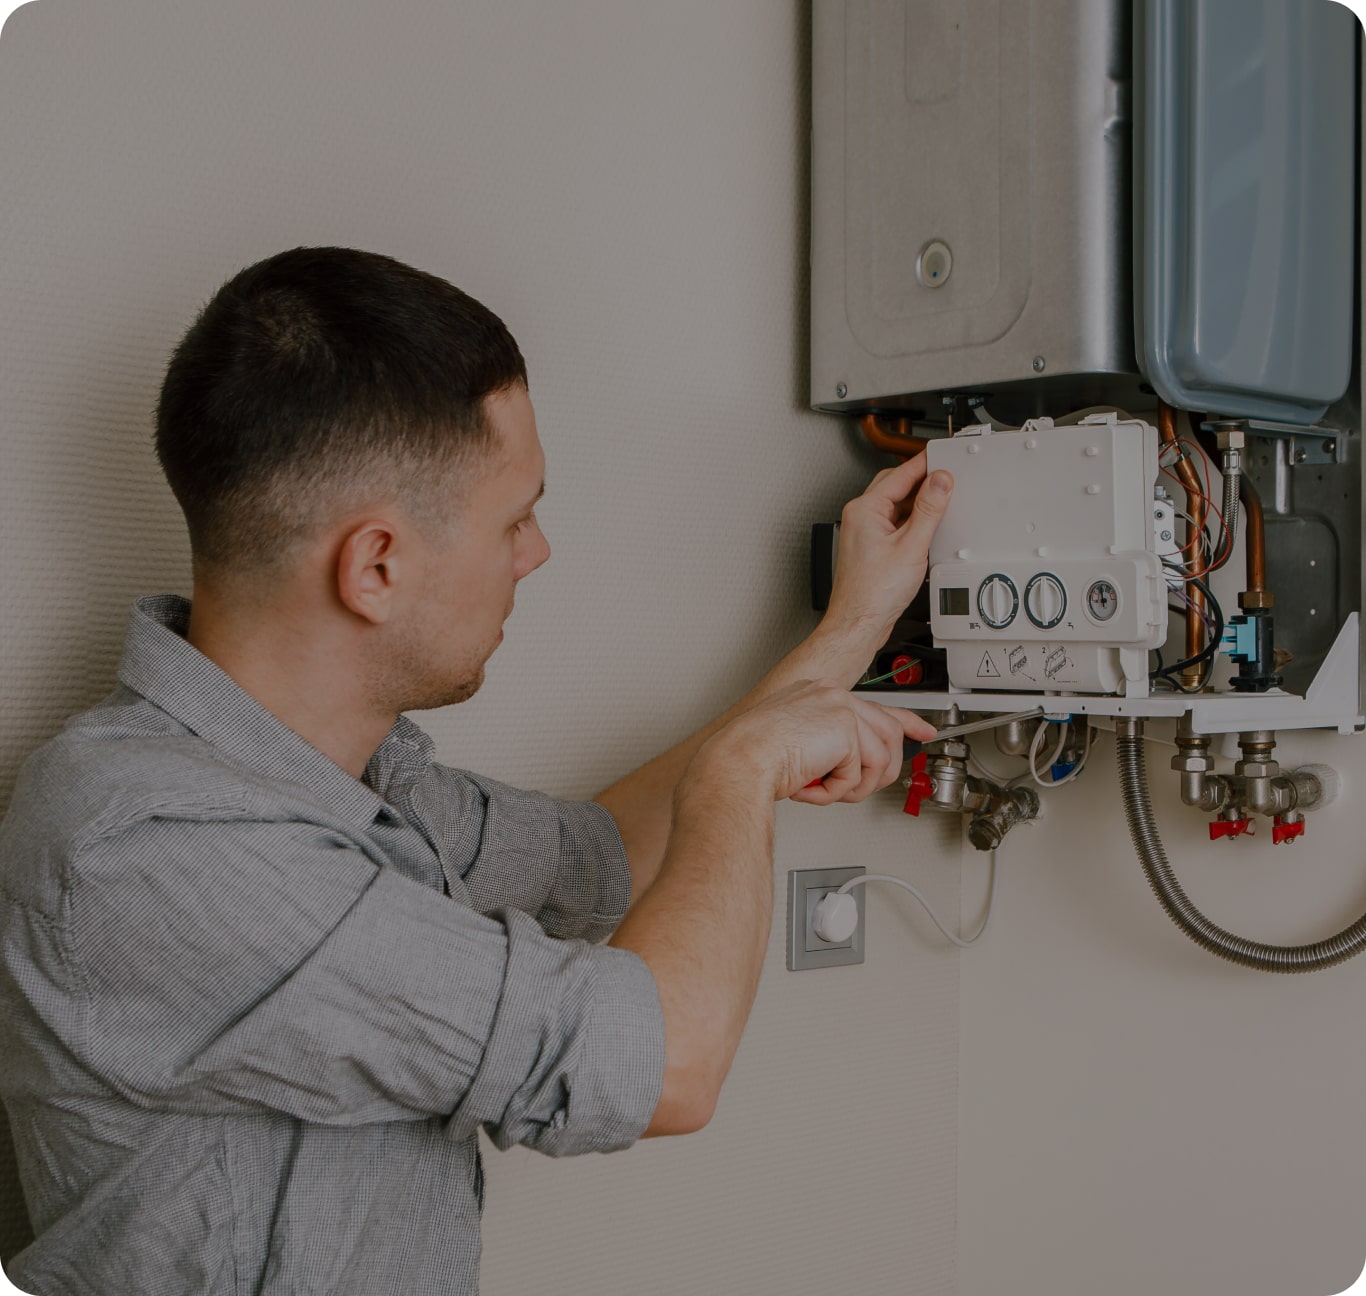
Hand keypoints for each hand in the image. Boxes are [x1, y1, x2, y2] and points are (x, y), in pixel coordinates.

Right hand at [695, 679, 936, 805]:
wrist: (737, 764)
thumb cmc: (751, 760)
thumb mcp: (799, 749)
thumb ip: (831, 748)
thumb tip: (857, 765)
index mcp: (817, 694)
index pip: (874, 706)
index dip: (905, 721)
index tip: (922, 730)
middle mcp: (830, 694)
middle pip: (889, 733)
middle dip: (878, 772)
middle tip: (851, 790)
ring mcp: (839, 707)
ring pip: (880, 757)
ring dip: (853, 785)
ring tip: (824, 789)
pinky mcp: (846, 728)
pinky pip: (860, 774)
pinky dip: (837, 791)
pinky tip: (813, 787)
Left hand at [824, 454, 952, 644]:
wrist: (859, 622)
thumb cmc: (874, 593)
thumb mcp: (912, 546)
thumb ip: (929, 510)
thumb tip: (940, 482)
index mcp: (865, 509)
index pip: (901, 474)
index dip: (926, 463)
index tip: (944, 456)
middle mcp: (859, 517)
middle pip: (896, 485)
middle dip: (921, 480)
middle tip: (946, 478)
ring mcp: (863, 531)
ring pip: (895, 504)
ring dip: (917, 502)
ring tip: (940, 505)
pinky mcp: (870, 546)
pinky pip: (893, 522)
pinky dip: (911, 520)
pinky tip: (926, 529)